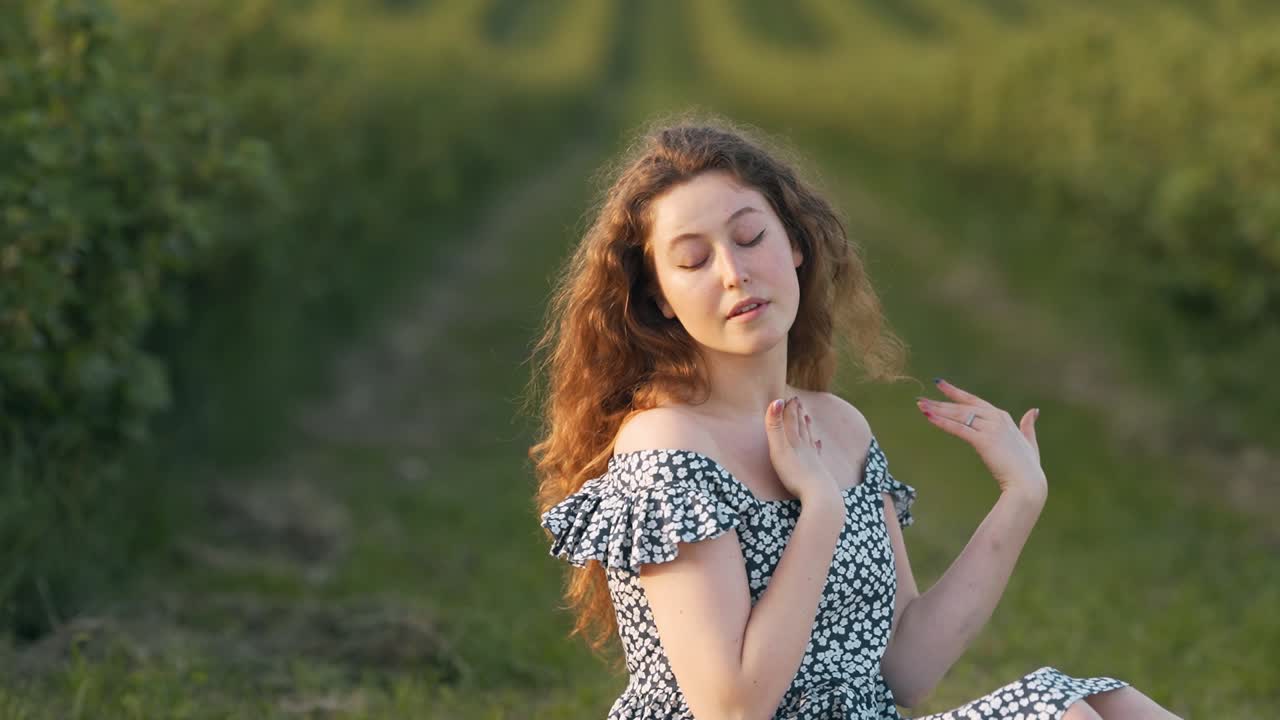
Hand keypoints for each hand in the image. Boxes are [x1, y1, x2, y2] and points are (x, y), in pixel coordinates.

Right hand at [764, 396, 838, 505]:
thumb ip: (775, 427)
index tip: (789, 397)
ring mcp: (813, 457)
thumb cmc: (795, 473)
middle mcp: (805, 446)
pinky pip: (817, 453)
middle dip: (798, 414)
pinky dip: (816, 446)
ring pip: (809, 437)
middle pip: (801, 426)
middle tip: (798, 402)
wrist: (819, 494)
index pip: (790, 420)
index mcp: (794, 441)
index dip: (789, 408)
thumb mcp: (779, 449)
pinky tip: (819, 444)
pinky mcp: (818, 469)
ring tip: (807, 418)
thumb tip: (775, 401)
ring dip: (807, 427)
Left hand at [916, 379, 1046, 504]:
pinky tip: (928, 417)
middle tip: (921, 399)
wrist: (1028, 484)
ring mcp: (990, 428)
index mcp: (1002, 417)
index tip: (940, 384)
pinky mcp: (984, 441)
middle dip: (940, 402)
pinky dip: (942, 422)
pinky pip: (958, 428)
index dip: (955, 392)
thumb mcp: (1029, 441)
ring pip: (958, 415)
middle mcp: (996, 418)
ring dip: (937, 410)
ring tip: (920, 405)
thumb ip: (1028, 426)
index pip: (974, 400)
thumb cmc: (1028, 467)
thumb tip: (1033, 411)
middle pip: (962, 407)